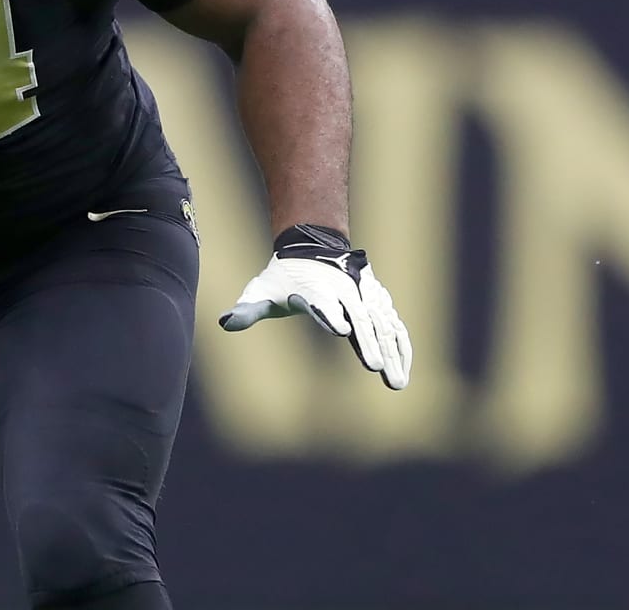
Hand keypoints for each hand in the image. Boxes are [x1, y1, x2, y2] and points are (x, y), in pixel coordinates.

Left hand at [219, 224, 411, 389]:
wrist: (311, 245)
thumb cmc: (283, 276)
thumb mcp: (261, 289)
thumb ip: (248, 309)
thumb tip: (225, 323)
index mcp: (313, 287)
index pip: (322, 301)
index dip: (330, 314)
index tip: (341, 331)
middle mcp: (342, 289)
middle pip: (358, 315)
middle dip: (368, 342)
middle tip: (375, 368)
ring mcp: (363, 295)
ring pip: (382, 323)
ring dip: (391, 352)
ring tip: (396, 383)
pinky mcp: (377, 302)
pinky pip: (394, 325)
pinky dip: (401, 347)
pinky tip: (403, 370)